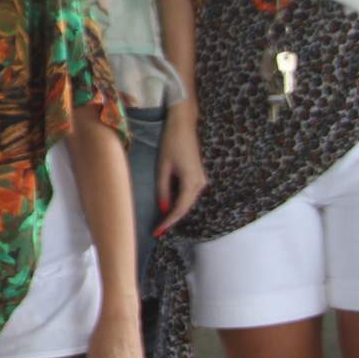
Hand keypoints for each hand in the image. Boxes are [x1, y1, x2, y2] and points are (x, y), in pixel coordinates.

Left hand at [153, 104, 208, 235]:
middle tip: (157, 230)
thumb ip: (163, 189)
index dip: (168, 222)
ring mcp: (201, 179)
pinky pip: (187, 193)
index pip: (180, 209)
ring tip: (159, 220)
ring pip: (186, 200)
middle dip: (171, 219)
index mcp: (192, 183)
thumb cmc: (171, 143)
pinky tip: (166, 203)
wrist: (183, 125)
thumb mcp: (163, 167)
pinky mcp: (198, 175)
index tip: (158, 232)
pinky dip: (177, 199)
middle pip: (185, 207)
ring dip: (174, 209)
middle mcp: (200, 184)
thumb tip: (164, 208)